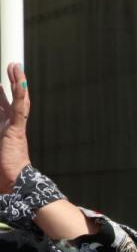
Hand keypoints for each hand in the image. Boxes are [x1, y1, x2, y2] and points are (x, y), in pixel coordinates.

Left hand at [0, 63, 29, 192]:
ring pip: (16, 101)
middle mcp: (9, 127)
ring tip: (15, 67)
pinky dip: (20, 95)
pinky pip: (19, 110)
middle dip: (10, 83)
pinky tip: (20, 82)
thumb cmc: (1, 170)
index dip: (2, 95)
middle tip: (11, 67)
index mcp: (3, 131)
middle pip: (10, 100)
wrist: (12, 184)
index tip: (0, 84)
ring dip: (16, 83)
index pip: (2, 108)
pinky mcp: (16, 130)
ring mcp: (14, 127)